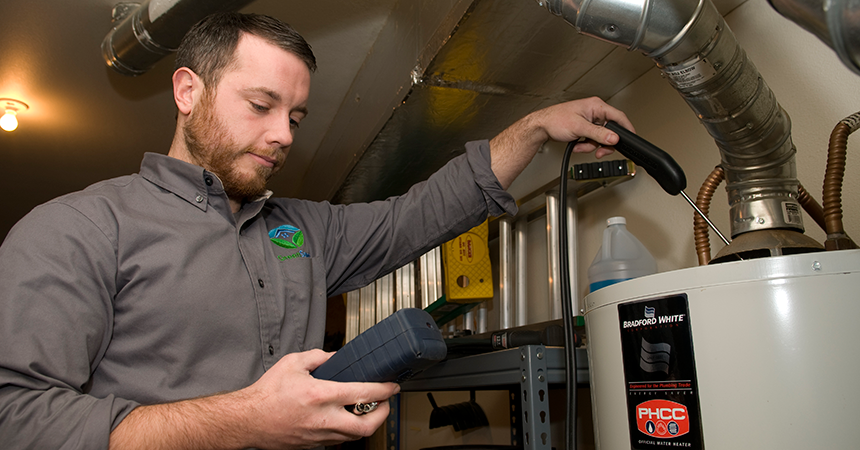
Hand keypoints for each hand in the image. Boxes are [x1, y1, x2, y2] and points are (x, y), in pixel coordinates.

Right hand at [242, 349, 398, 448]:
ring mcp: (319, 435)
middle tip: (385, 403)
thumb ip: (319, 357)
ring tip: (367, 409)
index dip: (384, 390)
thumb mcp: (293, 363)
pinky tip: (344, 418)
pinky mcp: (313, 445)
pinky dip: (347, 430)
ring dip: (366, 423)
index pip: (363, 393)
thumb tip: (336, 357)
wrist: (247, 420)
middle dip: (382, 414)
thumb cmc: (266, 394)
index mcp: (321, 395)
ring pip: (354, 436)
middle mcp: (323, 419)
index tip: (392, 386)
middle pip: (366, 426)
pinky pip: (338, 440)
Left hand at [528, 96, 633, 157]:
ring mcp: (590, 121)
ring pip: (601, 138)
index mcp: (596, 106)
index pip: (618, 117)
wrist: (541, 127)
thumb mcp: (579, 128)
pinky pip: (592, 140)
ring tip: (580, 145)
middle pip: (610, 131)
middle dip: (602, 143)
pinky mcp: (585, 129)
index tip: (631, 138)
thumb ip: (598, 134)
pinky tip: (577, 144)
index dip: (626, 128)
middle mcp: (595, 112)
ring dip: (591, 145)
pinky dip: (586, 145)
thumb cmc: (555, 120)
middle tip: (599, 151)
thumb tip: (614, 138)